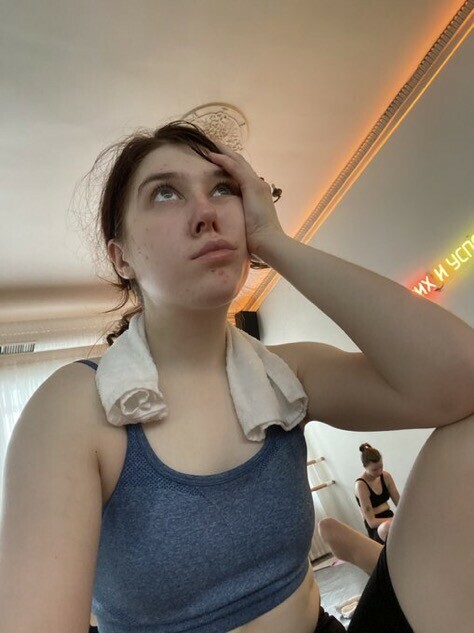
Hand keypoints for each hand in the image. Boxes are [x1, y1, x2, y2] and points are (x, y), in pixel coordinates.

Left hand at [207, 142, 284, 256]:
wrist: (269, 242)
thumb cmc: (257, 239)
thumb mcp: (245, 223)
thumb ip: (238, 217)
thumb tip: (226, 221)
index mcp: (257, 193)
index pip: (241, 172)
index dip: (229, 163)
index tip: (215, 157)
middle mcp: (259, 184)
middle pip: (240, 162)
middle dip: (225, 151)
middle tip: (210, 142)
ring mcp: (257, 184)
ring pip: (237, 160)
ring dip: (222, 150)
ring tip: (208, 142)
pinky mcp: (252, 186)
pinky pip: (235, 168)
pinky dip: (223, 159)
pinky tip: (210, 154)